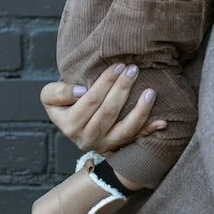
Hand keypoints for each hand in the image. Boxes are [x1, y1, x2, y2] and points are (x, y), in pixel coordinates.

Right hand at [40, 63, 167, 154]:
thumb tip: (81, 91)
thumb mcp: (50, 96)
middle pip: (108, 112)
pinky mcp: (119, 147)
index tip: (118, 66)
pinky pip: (136, 139)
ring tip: (150, 92)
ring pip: (125, 129)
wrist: (73, 123)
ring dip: (140, 111)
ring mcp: (105, 145)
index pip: (90, 100)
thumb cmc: (65, 103)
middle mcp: (87, 139)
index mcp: (69, 125)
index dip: (105, 82)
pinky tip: (163, 122)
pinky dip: (150, 131)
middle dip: (122, 88)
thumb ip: (57, 92)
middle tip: (133, 69)